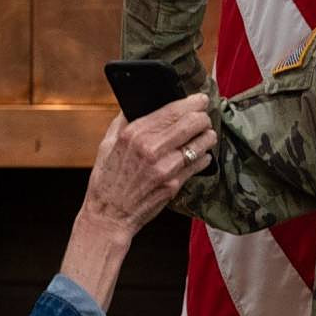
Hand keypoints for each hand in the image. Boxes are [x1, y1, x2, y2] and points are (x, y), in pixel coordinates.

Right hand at [79, 94, 215, 240]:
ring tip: (206, 135)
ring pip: (202, 142)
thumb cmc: (107, 180)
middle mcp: (151, 148)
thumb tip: (138, 102)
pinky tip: (201, 155)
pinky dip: (204, 157)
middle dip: (203, 116)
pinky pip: (199, 163)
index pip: (173, 110)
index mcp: (134, 133)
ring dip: (208, 136)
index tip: (200, 99)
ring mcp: (165, 167)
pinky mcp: (174, 184)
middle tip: (204, 117)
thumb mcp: (107, 144)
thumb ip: (123, 120)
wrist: (109, 216)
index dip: (192, 102)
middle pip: (192, 122)